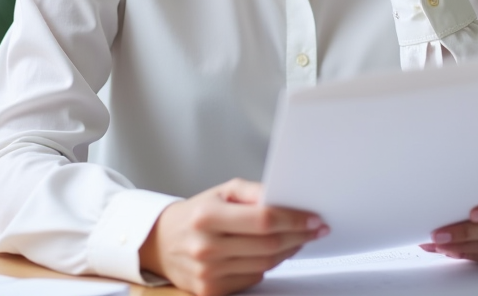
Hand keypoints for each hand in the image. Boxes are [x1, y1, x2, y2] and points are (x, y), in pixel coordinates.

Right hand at [139, 178, 327, 295]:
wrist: (162, 242)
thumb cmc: (198, 214)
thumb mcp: (222, 191)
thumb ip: (253, 191)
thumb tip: (283, 198)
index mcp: (208, 216)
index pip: (263, 220)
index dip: (294, 219)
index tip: (314, 219)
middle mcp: (206, 246)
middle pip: (268, 245)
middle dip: (299, 236)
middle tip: (316, 229)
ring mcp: (208, 273)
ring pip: (265, 264)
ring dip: (289, 251)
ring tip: (299, 238)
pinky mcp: (211, 291)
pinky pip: (253, 278)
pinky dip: (268, 266)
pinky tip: (274, 253)